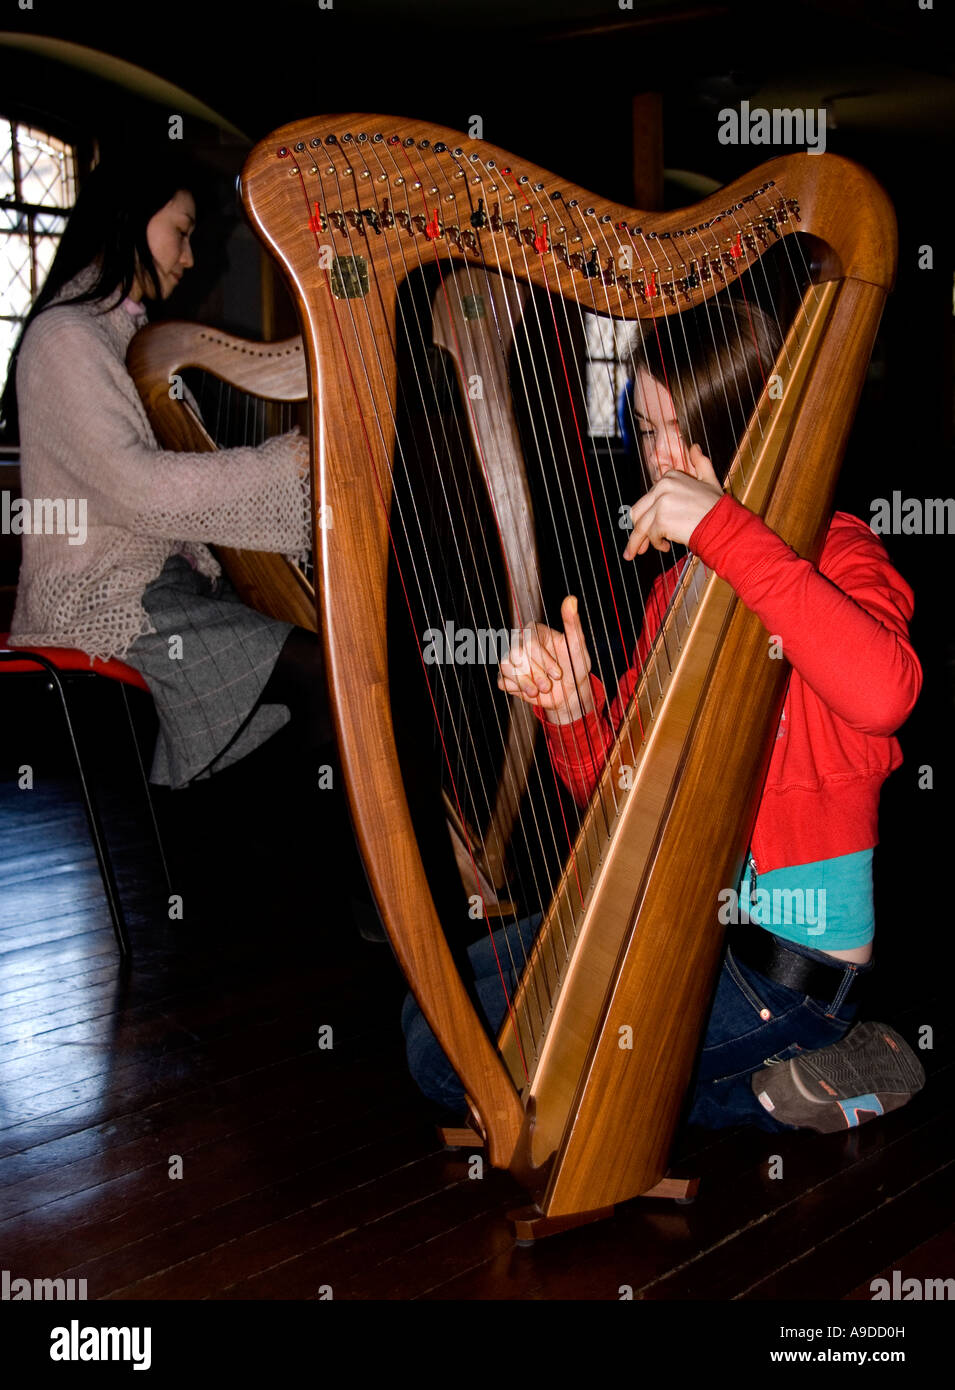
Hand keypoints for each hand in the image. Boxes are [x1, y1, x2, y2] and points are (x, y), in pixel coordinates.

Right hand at [497, 595, 593, 724]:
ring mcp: (511, 659)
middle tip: (548, 686)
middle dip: (534, 674)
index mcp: (534, 630)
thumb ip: (572, 622)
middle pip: (516, 655)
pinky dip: (516, 689)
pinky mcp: (507, 676)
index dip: (543, 661)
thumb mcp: (577, 645)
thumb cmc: (574, 666)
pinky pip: (502, 680)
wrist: (570, 691)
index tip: (558, 674)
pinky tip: (530, 690)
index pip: (530, 642)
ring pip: (505, 666)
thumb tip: (571, 599)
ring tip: (537, 691)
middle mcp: (519, 642)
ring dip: (524, 683)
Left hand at [623, 444, 722, 558]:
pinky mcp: (662, 520)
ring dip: (639, 542)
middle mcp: (663, 487)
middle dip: (636, 531)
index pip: (647, 499)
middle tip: (635, 546)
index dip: (646, 515)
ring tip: (638, 553)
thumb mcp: (709, 479)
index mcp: (670, 477)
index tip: (647, 527)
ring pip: (641, 526)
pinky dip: (657, 544)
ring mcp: (662, 503)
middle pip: (638, 512)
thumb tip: (694, 447)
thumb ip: (700, 462)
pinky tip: (666, 546)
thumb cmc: (717, 507)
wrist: (724, 524)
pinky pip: (652, 536)